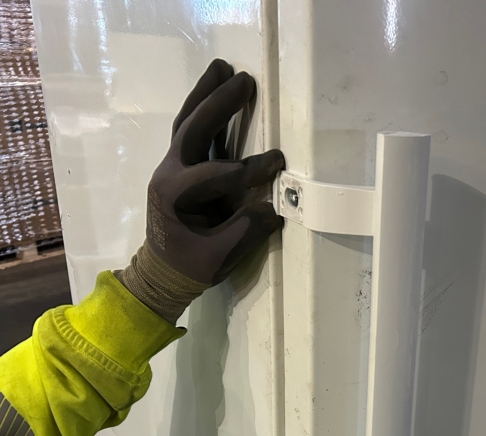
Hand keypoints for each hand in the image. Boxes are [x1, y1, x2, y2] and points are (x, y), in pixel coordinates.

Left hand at [146, 59, 283, 285]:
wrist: (161, 274)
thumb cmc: (190, 267)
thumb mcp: (218, 257)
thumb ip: (246, 230)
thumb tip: (274, 208)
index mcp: (176, 196)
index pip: (217, 175)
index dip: (250, 170)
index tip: (280, 163)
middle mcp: (168, 173)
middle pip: (194, 128)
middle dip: (220, 104)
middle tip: (245, 79)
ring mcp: (171, 167)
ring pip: (187, 121)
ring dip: (206, 93)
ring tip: (223, 66)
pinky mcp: (179, 167)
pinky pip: (190, 130)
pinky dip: (203, 108)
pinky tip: (216, 90)